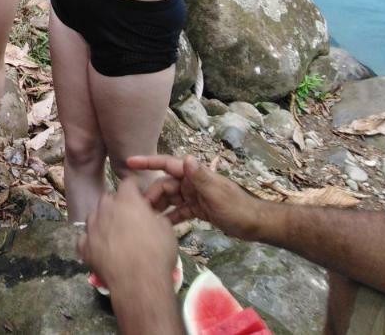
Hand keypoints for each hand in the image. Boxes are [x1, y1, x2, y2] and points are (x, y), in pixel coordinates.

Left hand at [78, 177, 177, 295]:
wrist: (139, 282)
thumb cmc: (157, 253)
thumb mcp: (166, 229)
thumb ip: (154, 215)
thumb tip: (148, 215)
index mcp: (127, 201)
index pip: (128, 183)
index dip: (134, 187)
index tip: (138, 193)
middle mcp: (106, 209)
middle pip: (108, 198)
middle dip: (116, 204)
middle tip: (127, 217)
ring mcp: (92, 227)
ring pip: (94, 216)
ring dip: (102, 220)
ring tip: (112, 233)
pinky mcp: (85, 246)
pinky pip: (85, 238)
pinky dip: (91, 240)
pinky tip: (100, 248)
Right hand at [130, 155, 260, 239]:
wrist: (255, 225)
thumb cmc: (237, 207)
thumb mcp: (217, 193)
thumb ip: (200, 177)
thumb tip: (186, 158)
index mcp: (194, 174)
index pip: (167, 164)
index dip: (148, 162)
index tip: (129, 162)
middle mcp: (192, 182)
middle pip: (165, 185)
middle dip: (152, 194)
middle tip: (140, 210)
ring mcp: (194, 196)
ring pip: (169, 198)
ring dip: (158, 206)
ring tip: (145, 219)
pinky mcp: (197, 209)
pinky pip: (178, 211)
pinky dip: (170, 217)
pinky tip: (160, 227)